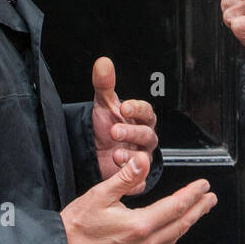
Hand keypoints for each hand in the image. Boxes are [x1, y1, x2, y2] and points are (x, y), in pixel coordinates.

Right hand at [60, 158, 215, 243]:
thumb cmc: (76, 225)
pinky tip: (173, 237)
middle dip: (199, 208)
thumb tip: (143, 161)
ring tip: (196, 213)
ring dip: (188, 224)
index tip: (203, 185)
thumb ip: (126, 177)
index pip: (176, 206)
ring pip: (174, 240)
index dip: (193, 194)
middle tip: (210, 198)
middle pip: (181, 224)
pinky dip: (172, 243)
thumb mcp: (100, 194)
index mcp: (138, 225)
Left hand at [91, 56, 156, 192]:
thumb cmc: (106, 124)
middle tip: (115, 131)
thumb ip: (105, 84)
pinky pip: (139, 180)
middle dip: (132, 132)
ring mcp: (141, 157)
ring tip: (116, 153)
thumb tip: (103, 62)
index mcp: (141, 118)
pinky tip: (121, 174)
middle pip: (147, 134)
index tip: (124, 107)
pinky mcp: (135, 177)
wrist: (97, 150)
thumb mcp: (104, 103)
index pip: (146, 111)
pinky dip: (133, 180)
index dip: (137, 109)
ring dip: (131, 156)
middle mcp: (144, 138)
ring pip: (144, 158)